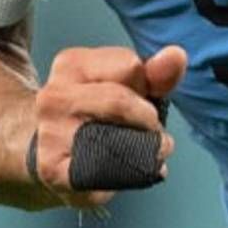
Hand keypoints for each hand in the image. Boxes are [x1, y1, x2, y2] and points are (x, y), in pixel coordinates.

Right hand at [27, 44, 188, 207]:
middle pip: (121, 100)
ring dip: (142, 148)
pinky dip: (125, 172)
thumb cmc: (97, 115)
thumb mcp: (127, 87)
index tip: (140, 99)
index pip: (130, 66)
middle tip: (150, 133)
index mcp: (71, 64)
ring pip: (114, 136)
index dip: (145, 86)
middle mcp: (54, 96)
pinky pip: (105, 171)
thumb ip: (155, 74)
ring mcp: (50, 134)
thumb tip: (177, 55)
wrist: (52, 156)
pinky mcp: (54, 171)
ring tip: (142, 151)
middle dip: (147, 119)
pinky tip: (122, 170)